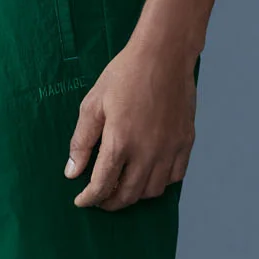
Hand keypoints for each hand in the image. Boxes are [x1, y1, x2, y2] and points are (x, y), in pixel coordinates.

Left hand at [64, 38, 195, 208]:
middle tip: (100, 199)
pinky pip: (174, 177)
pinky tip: (148, 174)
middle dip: (110, 203)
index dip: (89, 199)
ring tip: (123, 186)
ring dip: (135, 195)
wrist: (164, 55)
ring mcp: (170, 149)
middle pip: (128, 195)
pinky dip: (160, 183)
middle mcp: (147, 152)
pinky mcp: (185, 142)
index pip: (102, 186)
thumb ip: (81, 142)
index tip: (81, 201)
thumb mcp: (93, 104)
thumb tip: (72, 173)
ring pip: (152, 191)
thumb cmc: (125, 74)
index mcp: (120, 142)